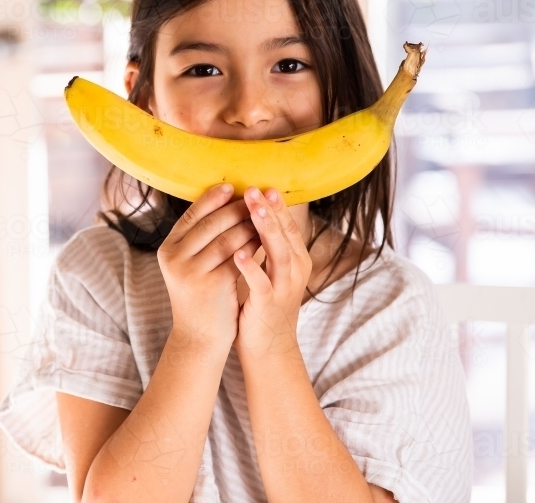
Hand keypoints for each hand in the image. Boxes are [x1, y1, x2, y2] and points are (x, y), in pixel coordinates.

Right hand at [158, 183, 262, 350]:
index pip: (191, 215)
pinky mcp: (211, 284)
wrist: (200, 336)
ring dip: (249, 224)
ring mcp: (191, 272)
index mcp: (167, 248)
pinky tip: (266, 238)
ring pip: (227, 238)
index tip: (231, 186)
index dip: (211, 199)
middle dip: (236, 208)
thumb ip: (201, 237)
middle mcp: (174, 258)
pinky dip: (253, 245)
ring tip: (265, 214)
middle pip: (211, 223)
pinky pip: (237, 257)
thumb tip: (226, 199)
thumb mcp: (191, 264)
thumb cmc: (201, 295)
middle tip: (256, 197)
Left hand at [232, 186, 312, 360]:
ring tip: (252, 210)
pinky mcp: (268, 305)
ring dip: (265, 230)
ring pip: (278, 253)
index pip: (287, 226)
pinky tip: (239, 254)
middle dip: (270, 210)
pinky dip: (251, 267)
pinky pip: (261, 283)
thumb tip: (255, 214)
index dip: (276, 206)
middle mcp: (294, 271)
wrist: (269, 348)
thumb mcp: (270, 271)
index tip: (264, 185)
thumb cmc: (264, 305)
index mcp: (295, 260)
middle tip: (256, 189)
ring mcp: (283, 288)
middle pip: (285, 234)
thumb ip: (267, 246)